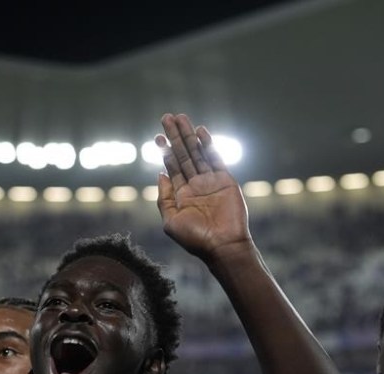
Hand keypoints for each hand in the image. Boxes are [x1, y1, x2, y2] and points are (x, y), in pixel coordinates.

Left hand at [156, 113, 250, 261]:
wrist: (222, 246)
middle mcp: (196, 185)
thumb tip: (159, 174)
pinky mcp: (225, 180)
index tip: (157, 136)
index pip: (171, 167)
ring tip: (180, 118)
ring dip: (189, 135)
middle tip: (166, 117)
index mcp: (182, 194)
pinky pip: (215, 158)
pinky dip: (208, 144)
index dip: (164, 151)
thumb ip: (164, 198)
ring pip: (197, 153)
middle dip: (174, 136)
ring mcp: (211, 182)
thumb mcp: (171, 221)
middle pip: (183, 154)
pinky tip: (200, 131)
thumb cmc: (195, 239)